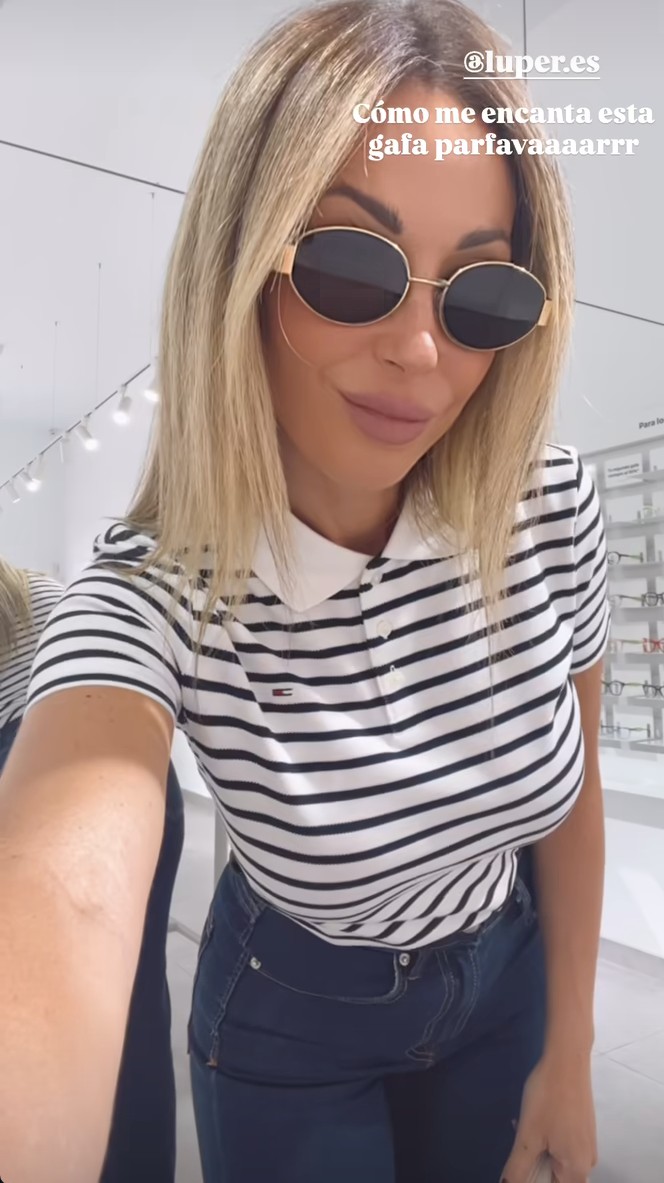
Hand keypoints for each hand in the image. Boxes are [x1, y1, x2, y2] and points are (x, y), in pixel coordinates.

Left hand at [500, 1051, 597, 1181]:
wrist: (567, 1060)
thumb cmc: (548, 1099)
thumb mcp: (528, 1137)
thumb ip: (517, 1169)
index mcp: (577, 1171)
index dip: (533, 1180)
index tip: (521, 1163)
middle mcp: (587, 1163)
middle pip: (555, 1177)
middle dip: (533, 1165)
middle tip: (519, 1142)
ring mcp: (587, 1145)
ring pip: (557, 1160)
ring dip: (537, 1151)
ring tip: (522, 1128)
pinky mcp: (584, 1129)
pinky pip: (562, 1146)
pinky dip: (545, 1140)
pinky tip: (533, 1121)